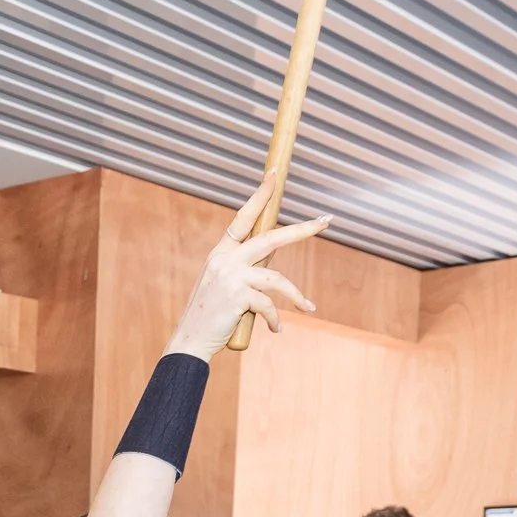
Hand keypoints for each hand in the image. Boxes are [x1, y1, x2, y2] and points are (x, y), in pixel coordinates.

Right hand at [167, 180, 329, 357]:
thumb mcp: (224, 286)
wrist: (190, 341)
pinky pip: (269, 304)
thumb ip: (244, 270)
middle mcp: (224, 260)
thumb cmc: (210, 316)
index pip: (244, 218)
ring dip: (295, 295)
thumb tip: (272, 262)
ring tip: (307, 307)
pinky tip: (276, 329)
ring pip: (276, 278)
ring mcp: (230, 277)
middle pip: (270, 239)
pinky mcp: (237, 297)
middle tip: (326, 221)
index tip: (274, 175)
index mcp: (221, 254)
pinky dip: (276, 319)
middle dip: (301, 230)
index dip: (260, 195)